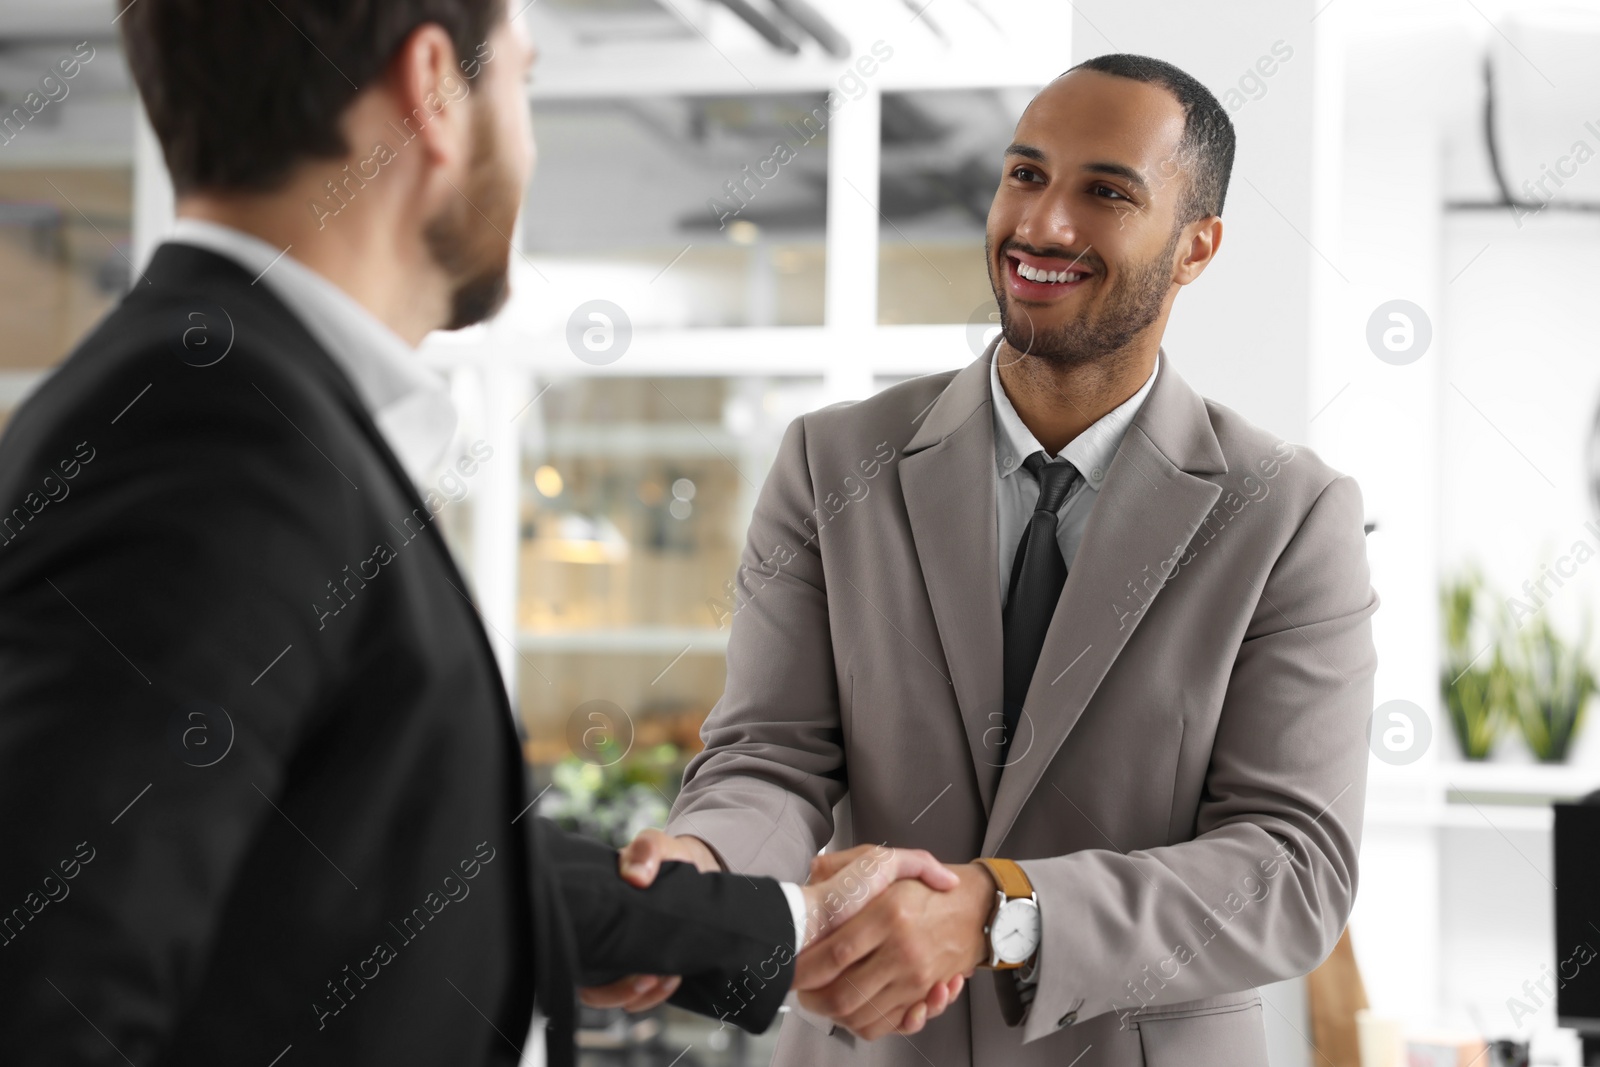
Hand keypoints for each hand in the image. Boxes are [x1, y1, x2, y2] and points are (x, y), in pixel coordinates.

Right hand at [578, 830, 722, 1012]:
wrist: (695, 866)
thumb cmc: (665, 857)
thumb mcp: (655, 845)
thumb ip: (646, 849)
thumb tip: (636, 875)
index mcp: (597, 914)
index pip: (576, 949)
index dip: (589, 967)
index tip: (620, 964)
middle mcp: (605, 939)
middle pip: (591, 985)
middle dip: (617, 991)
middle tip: (646, 978)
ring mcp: (624, 955)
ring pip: (615, 995)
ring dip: (639, 996)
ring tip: (666, 978)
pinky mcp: (648, 965)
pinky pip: (642, 995)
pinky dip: (657, 994)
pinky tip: (674, 979)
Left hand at [794, 861, 993, 1040]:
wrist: (976, 907)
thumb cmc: (924, 888)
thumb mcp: (885, 861)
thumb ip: (847, 861)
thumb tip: (815, 867)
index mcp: (889, 913)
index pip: (838, 952)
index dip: (809, 967)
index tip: (792, 967)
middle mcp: (903, 949)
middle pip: (846, 993)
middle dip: (816, 1000)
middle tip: (802, 993)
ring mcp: (916, 975)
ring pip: (863, 1012)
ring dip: (836, 1015)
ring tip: (822, 1001)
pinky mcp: (924, 992)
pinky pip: (889, 1022)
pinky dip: (865, 1022)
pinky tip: (858, 1008)